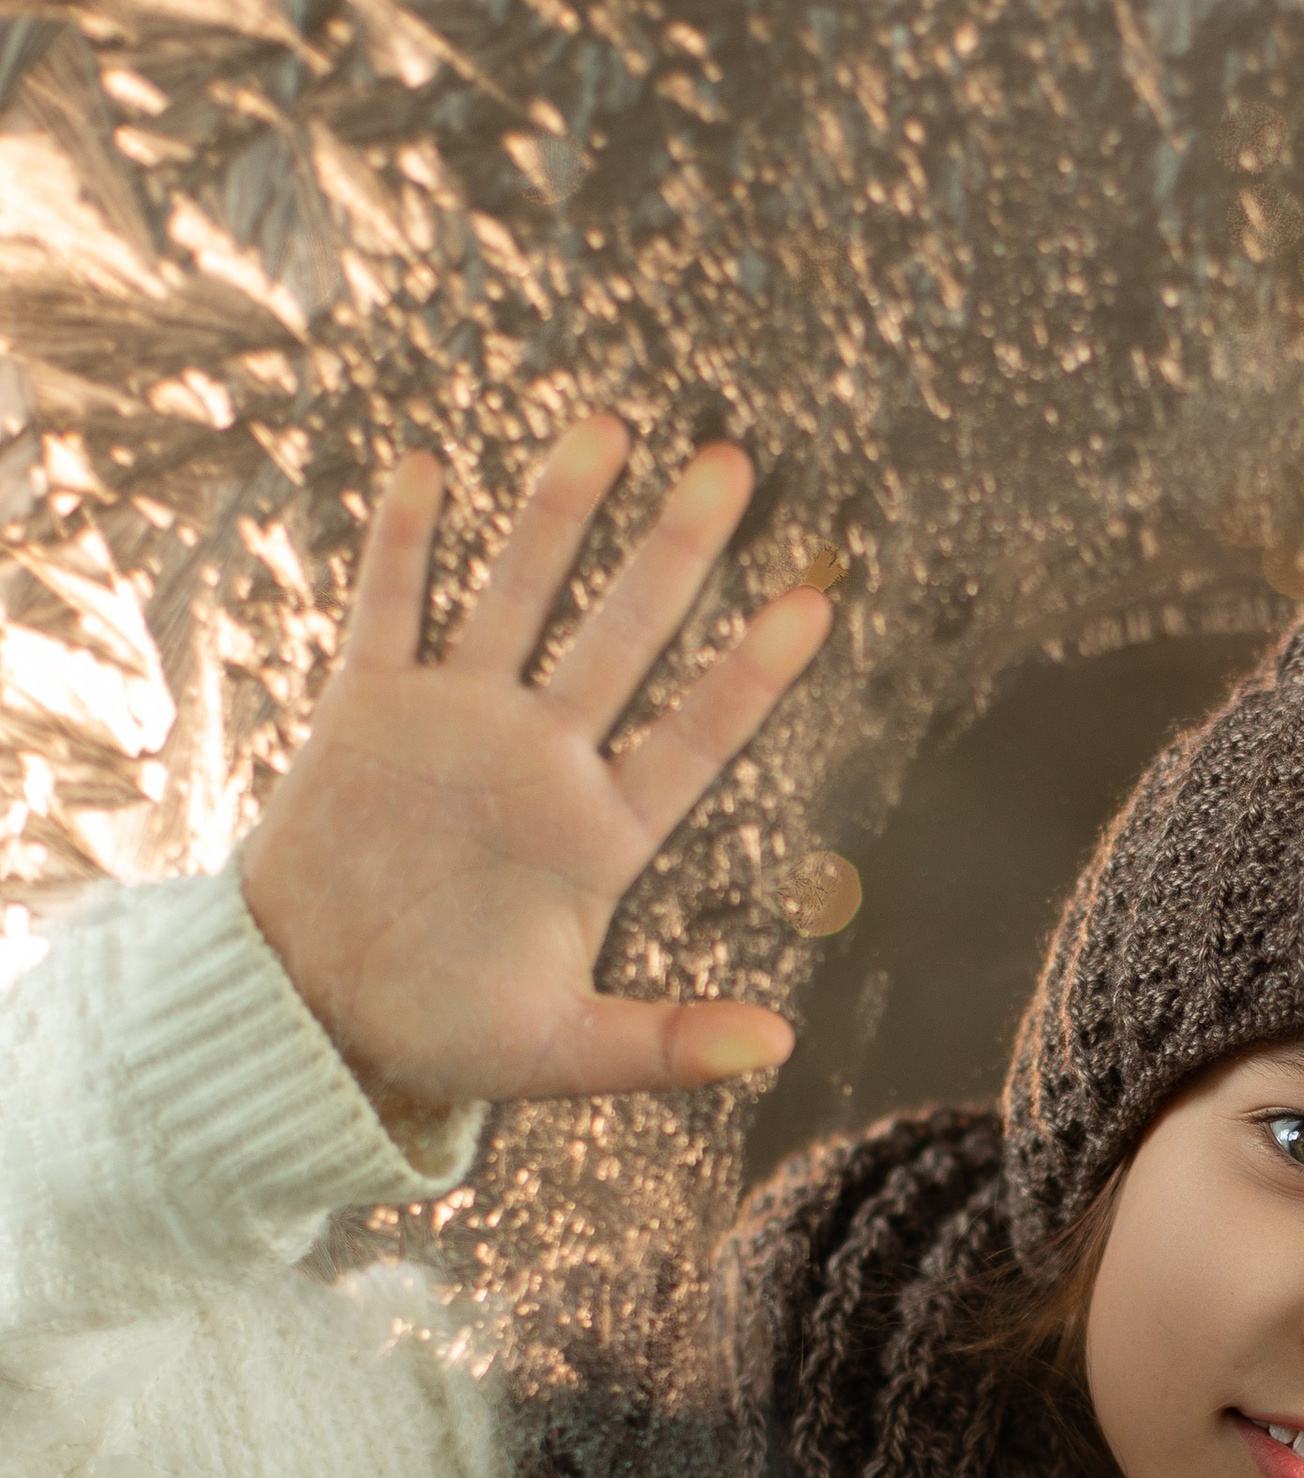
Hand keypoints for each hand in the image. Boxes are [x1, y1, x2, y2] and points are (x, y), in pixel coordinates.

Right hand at [237, 416, 830, 1114]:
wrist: (315, 1014)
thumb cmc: (447, 1036)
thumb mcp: (561, 1054)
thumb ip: (668, 1047)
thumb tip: (780, 1047)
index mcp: (599, 837)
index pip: (695, 737)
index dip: (751, 675)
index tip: (814, 604)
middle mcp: (539, 762)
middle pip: (622, 638)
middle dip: (674, 554)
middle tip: (733, 465)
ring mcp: (456, 724)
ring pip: (517, 597)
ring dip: (558, 514)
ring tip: (609, 424)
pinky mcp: (365, 711)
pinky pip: (388, 610)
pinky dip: (404, 543)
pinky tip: (435, 465)